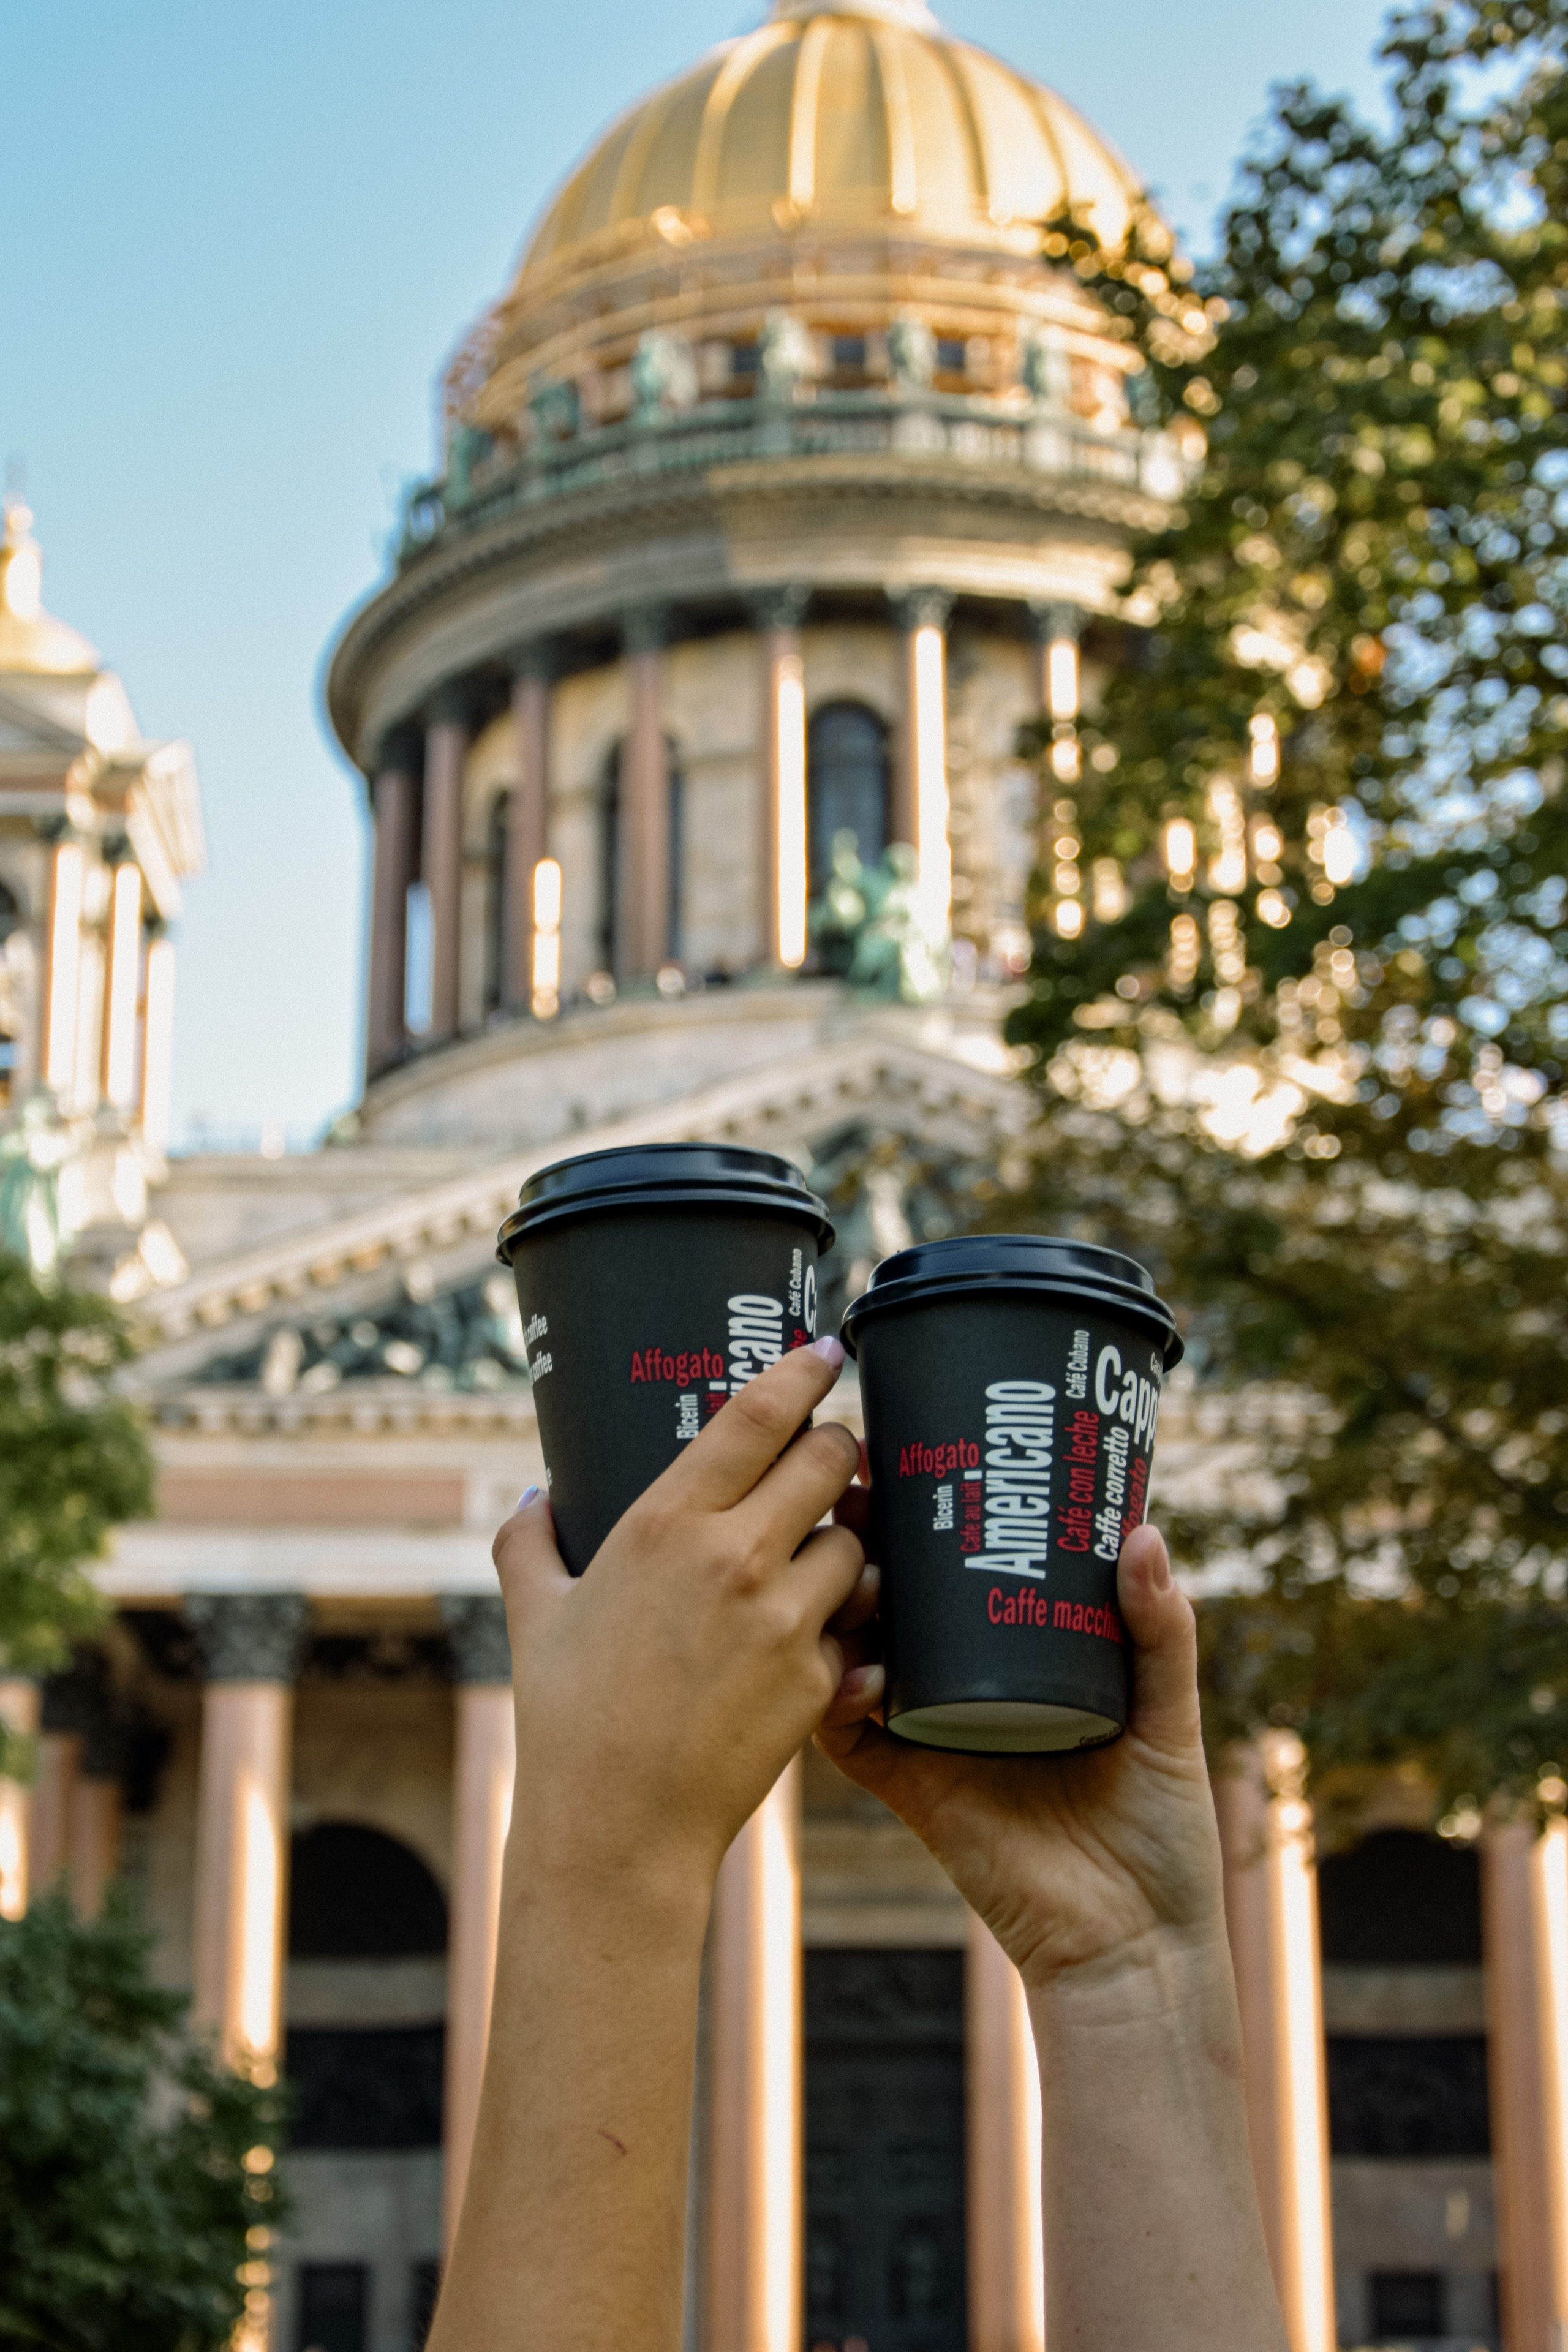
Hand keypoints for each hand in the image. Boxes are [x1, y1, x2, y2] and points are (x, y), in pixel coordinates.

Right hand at [492, 1339, 867, 1907]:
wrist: (615, 1828)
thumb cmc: (566, 1715)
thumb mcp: (535, 1615)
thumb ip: (528, 1543)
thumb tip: (532, 1498)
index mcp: (667, 1523)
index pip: (758, 1417)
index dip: (802, 1373)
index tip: (826, 1351)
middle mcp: (736, 1559)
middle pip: (833, 1463)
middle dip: (842, 1451)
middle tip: (833, 1457)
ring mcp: (786, 1621)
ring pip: (857, 1545)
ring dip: (849, 1542)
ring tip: (827, 1552)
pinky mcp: (819, 1681)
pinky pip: (859, 1629)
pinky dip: (849, 1625)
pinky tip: (829, 1633)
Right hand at [817, 1497, 1224, 1990]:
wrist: (1133, 1948)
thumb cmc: (1162, 1839)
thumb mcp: (1170, 1721)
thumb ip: (1161, 1634)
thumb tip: (1144, 1533)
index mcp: (1023, 1667)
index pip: (968, 1581)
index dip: (938, 1524)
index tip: (923, 1462)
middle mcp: (969, 1693)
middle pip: (904, 1606)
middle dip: (872, 1550)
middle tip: (860, 1491)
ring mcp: (933, 1738)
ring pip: (863, 1657)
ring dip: (841, 1609)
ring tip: (845, 1560)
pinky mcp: (912, 1790)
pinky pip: (851, 1740)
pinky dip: (834, 1701)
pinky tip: (841, 1665)